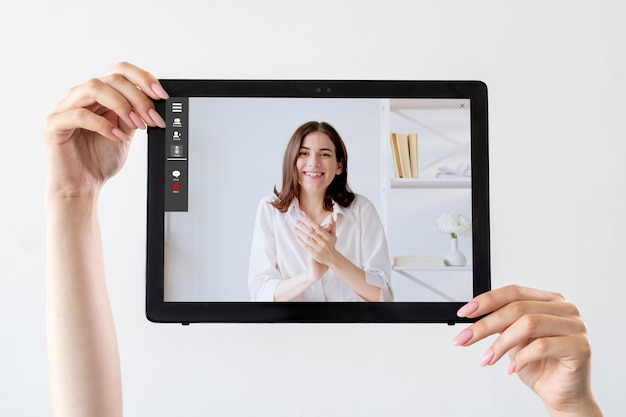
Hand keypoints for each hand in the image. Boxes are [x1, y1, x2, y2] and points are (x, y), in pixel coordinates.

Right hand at [44, 62, 167, 199]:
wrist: (82, 186)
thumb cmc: (98, 160)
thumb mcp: (126, 132)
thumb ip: (136, 114)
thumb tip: (156, 102)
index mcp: (99, 95)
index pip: (120, 71)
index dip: (143, 78)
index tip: (161, 96)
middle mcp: (81, 96)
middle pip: (112, 79)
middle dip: (138, 98)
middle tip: (152, 118)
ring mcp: (65, 108)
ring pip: (95, 88)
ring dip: (122, 105)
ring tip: (135, 125)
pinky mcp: (54, 124)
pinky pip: (79, 115)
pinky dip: (102, 124)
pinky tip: (116, 136)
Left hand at [295, 216, 336, 276]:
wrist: (332, 258)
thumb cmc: (331, 245)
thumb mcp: (333, 235)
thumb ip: (332, 225)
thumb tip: (331, 216)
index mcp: (327, 236)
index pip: (318, 227)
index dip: (311, 222)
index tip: (305, 217)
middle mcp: (323, 242)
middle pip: (311, 232)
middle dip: (303, 226)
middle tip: (297, 221)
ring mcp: (319, 248)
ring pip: (307, 239)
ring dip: (300, 233)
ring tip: (295, 228)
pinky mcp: (314, 254)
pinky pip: (306, 246)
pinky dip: (301, 241)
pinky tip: (297, 237)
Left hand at [453, 285, 601, 416]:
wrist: (561, 394)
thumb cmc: (539, 366)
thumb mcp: (514, 340)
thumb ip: (501, 323)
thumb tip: (472, 315)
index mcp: (549, 301)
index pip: (514, 292)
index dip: (487, 300)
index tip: (465, 312)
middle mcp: (564, 309)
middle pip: (517, 308)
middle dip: (485, 324)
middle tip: (465, 338)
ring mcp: (575, 326)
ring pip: (528, 324)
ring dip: (501, 343)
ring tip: (488, 358)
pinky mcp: (580, 346)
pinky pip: (543, 346)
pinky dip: (522, 357)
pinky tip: (513, 367)